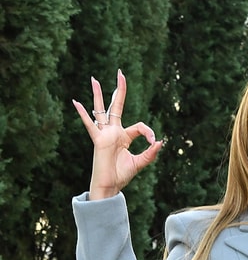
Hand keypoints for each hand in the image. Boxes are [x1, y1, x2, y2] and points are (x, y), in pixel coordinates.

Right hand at [72, 69, 162, 199]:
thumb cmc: (121, 175)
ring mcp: (104, 134)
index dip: (148, 132)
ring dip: (98, 94)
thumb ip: (151, 153)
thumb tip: (160, 141)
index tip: (153, 141)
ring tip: (94, 79)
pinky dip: (83, 114)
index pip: (139, 126)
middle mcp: (113, 132)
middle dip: (119, 90)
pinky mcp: (98, 139)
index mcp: (124, 136)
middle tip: (120, 73)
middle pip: (116, 106)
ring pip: (101, 110)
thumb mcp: (140, 162)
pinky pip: (90, 125)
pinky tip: (76, 102)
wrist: (110, 186)